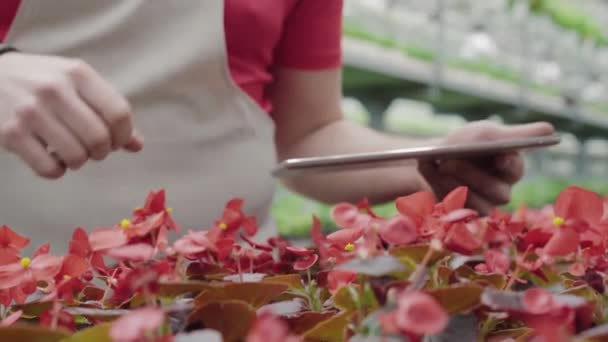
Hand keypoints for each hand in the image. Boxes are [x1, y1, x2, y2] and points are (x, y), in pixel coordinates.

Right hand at [0, 53, 142, 178]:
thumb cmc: (41, 81)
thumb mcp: (75, 83)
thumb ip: (107, 109)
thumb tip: (138, 145)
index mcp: (77, 73)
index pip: (118, 113)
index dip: (124, 135)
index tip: (116, 140)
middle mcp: (54, 89)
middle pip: (100, 138)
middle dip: (102, 151)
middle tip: (93, 149)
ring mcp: (30, 112)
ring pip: (76, 156)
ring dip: (79, 161)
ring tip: (71, 151)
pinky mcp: (10, 134)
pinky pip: (49, 169)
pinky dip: (56, 170)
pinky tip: (51, 157)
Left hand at [418, 120, 553, 213]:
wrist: (433, 157)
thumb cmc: (466, 143)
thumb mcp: (485, 133)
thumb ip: (514, 134)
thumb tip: (550, 129)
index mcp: (510, 167)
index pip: (515, 170)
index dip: (509, 165)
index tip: (500, 157)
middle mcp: (501, 191)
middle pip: (495, 191)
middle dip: (471, 174)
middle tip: (450, 160)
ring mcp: (482, 206)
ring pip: (476, 203)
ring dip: (454, 182)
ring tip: (439, 166)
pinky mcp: (462, 215)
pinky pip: (455, 209)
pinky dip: (440, 187)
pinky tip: (432, 172)